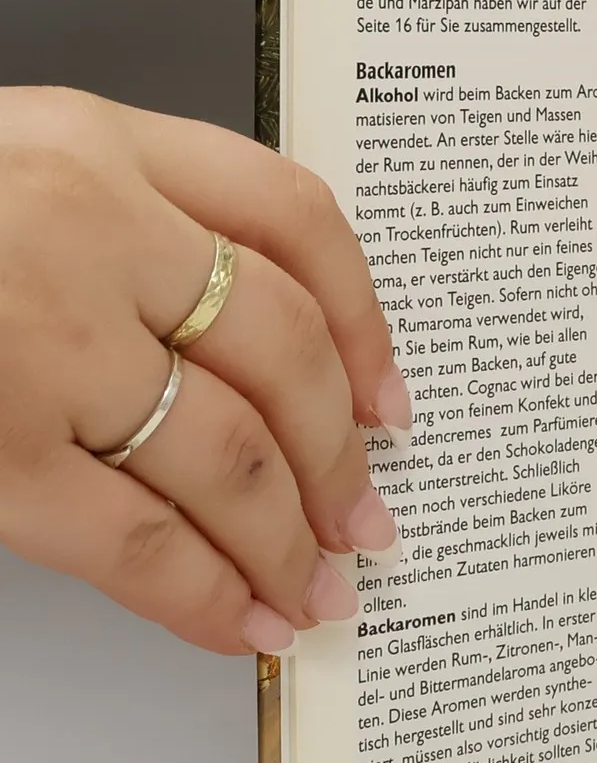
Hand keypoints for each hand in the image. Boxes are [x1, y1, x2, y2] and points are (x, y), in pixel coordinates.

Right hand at [0, 88, 408, 656]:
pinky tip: (242, 621)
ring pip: (229, 451)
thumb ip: (116, 229)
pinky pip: (134, 538)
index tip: (391, 393)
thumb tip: (241, 363)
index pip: (294, 216)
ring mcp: (39, 341)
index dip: (364, 319)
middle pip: (281, 348)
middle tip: (366, 517)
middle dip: (341, 452)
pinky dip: (205, 592)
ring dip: (292, 536)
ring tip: (322, 586)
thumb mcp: (1, 170)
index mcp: (93, 141)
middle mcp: (86, 226)